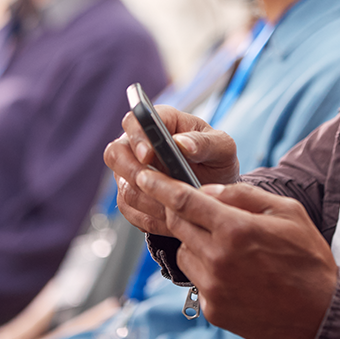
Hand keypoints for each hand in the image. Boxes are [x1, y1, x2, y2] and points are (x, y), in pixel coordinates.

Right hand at [103, 106, 239, 235]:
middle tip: (157, 186)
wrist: (216, 189)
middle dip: (134, 173)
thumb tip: (182, 143)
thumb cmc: (218, 160)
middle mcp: (139, 144)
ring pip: (124, 186)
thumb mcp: (223, 148)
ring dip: (149, 199)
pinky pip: (129, 210)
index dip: (137, 137)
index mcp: (161, 122)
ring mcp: (130, 171)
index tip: (148, 154)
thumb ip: (206, 143)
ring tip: (176, 206)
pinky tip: (172, 218)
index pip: (134, 120)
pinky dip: (150, 216)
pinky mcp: (130, 196)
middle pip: (116, 153)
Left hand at [136, 169, 337, 338]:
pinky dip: (207, 267)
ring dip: (194, 240)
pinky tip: (234, 269)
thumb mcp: (287, 211)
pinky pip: (197, 278)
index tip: (145, 176)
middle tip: (190, 204)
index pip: (185, 200)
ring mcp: (213, 287)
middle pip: (178, 224)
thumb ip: (245, 196)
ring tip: (226, 242)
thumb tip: (210, 190)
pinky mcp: (212, 308)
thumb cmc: (307, 257)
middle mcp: (218, 258)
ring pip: (183, 251)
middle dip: (176, 209)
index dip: (160, 185)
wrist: (318, 312)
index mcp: (236, 229)